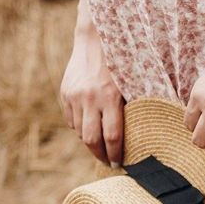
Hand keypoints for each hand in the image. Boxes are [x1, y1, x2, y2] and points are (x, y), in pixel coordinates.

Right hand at [60, 24, 123, 166]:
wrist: (95, 39)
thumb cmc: (121, 63)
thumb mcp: (130, 84)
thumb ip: (130, 109)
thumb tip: (139, 138)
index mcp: (109, 97)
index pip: (111, 136)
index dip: (115, 154)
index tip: (119, 164)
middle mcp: (89, 98)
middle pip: (92, 139)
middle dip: (100, 155)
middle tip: (108, 163)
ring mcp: (74, 96)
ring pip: (79, 131)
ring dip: (90, 141)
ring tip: (100, 145)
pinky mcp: (65, 93)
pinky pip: (70, 120)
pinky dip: (80, 127)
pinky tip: (89, 126)